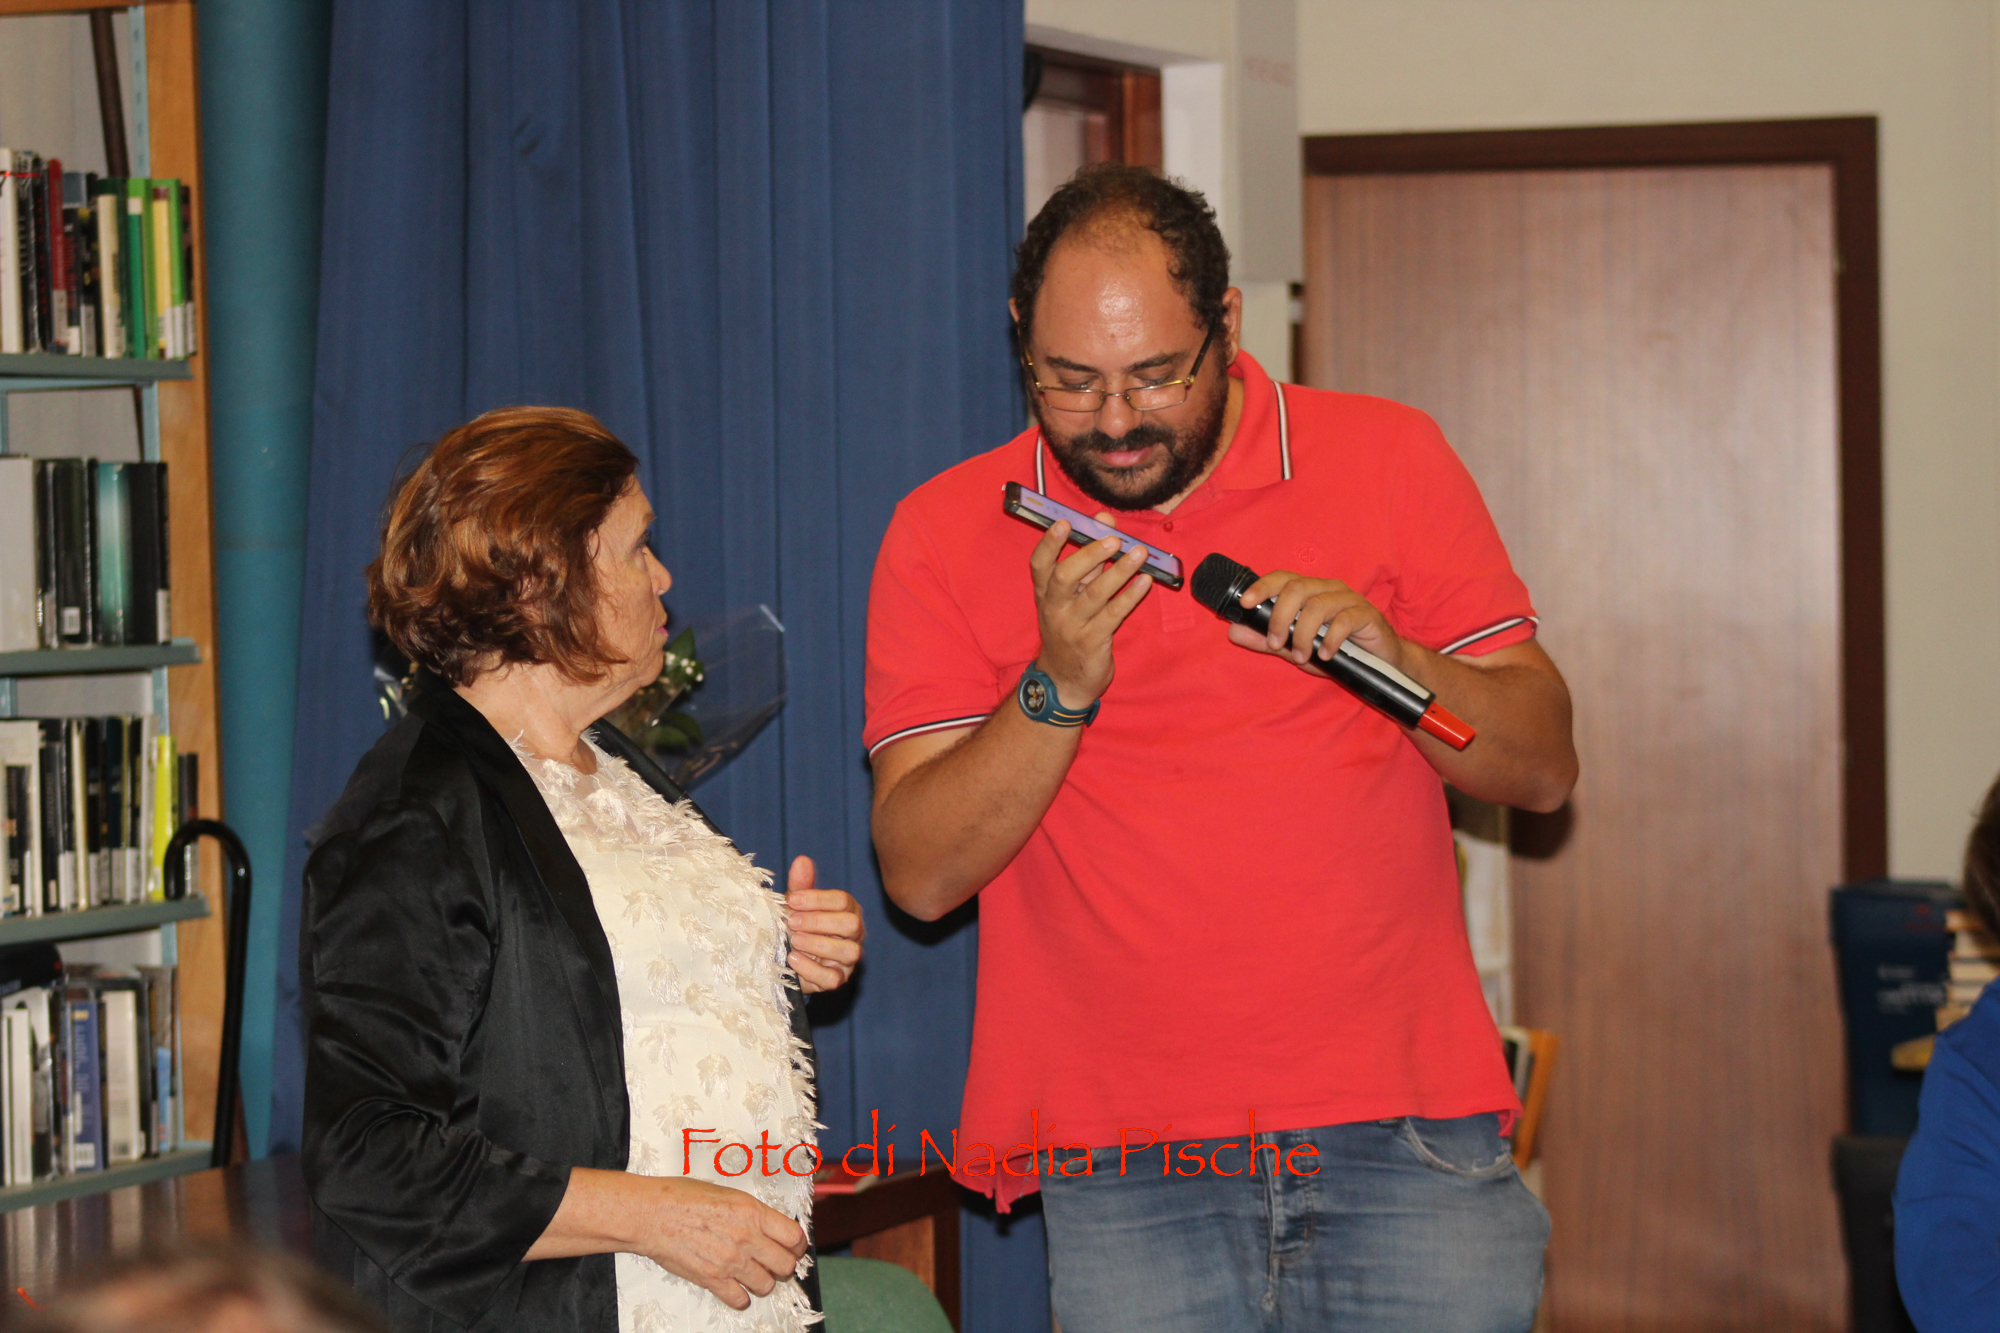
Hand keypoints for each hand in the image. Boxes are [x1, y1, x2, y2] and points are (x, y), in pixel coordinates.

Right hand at [632, 1175, 806, 1309]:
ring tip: (754, 1274)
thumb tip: (769, 1226)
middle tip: (775, 1262)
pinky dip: (741, 1297)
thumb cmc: (682, 1197)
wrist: (652, 1214)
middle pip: (786, 1265)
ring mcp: (730, 1261)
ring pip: (767, 1285)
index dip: (798, 1244)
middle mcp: (746, 1238)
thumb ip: (752, 1212)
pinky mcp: (712, 1279)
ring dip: (763, 1281)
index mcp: (753, 1212)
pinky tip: (735, 1287)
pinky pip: (739, 1299)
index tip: (794, 1246)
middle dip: (783, 1265)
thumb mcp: (728, 1193)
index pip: (794, 1236)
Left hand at [785, 855, 862, 992]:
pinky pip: (833, 979)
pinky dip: (812, 969)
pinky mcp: (838, 980)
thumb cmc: (797, 925)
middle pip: (851, 924)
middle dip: (819, 921)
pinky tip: (793, 959)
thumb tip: (802, 860)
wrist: (787, 958)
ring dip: (818, 945)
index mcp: (846, 910)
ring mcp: (848, 959)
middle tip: (791, 921)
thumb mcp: (796, 905)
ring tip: (793, 940)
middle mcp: (854, 933)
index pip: (842, 900)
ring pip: (849, 952)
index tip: (792, 900)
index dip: (817, 899)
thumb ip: (801, 885)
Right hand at [1029, 517, 1153, 707]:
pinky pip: (1113, 615)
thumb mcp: (1070, 598)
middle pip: (1065, 576)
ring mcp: (1072, 627)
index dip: (1049, 543)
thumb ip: (1087, 562)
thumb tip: (1104, 522)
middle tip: (1114, 539)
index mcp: (1045, 594)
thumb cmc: (1070, 630)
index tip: (1064, 522)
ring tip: (1139, 553)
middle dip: (1090, 554)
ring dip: (1119, 572)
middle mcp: (1054, 608)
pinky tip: (1145, 582)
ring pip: (1095, 595)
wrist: (1065, 681)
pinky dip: (1130, 596)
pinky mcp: (1092, 643)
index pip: (1039, 564)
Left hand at [1226, 570, 1410, 674]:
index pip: (1282, 578)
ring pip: (1317, 606)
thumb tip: (1232, 632)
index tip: (1245, 604)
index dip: (1262, 587)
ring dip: (1303, 634)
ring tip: (1301, 657)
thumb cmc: (1335, 650)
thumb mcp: (1294, 648)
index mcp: (1309, 591)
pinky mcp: (1366, 614)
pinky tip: (1325, 655)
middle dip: (1280, 617)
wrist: (1379, 662)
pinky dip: (1330, 640)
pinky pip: (1344, 621)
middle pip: (1297, 588)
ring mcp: (1348, 599)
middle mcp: (1327, 588)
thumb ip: (1265, 640)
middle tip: (1276, 644)